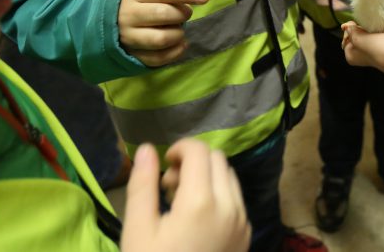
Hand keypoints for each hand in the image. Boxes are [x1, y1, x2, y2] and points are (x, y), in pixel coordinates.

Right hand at [118, 0, 208, 66]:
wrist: (107, 22)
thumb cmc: (138, 1)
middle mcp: (129, 14)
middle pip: (163, 14)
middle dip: (182, 14)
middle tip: (185, 13)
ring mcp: (129, 36)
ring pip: (160, 39)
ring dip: (178, 34)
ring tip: (179, 28)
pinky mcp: (132, 54)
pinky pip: (157, 59)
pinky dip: (175, 53)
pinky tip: (181, 44)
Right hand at [121, 140, 250, 251]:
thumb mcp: (138, 229)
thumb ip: (143, 185)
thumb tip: (146, 149)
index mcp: (201, 202)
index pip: (199, 152)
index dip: (180, 148)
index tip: (163, 165)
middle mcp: (229, 206)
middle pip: (218, 160)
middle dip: (193, 162)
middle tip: (168, 187)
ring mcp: (242, 221)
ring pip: (230, 178)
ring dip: (207, 177)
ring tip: (180, 203)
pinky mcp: (246, 235)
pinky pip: (236, 200)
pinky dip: (219, 195)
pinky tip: (197, 219)